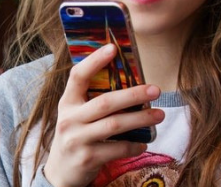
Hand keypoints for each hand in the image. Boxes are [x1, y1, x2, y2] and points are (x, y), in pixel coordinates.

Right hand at [42, 44, 165, 186]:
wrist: (60, 173)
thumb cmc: (75, 136)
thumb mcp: (76, 116)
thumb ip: (92, 100)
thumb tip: (129, 83)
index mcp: (67, 103)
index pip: (77, 77)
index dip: (94, 61)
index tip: (113, 48)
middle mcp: (70, 119)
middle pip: (104, 102)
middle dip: (133, 94)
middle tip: (155, 89)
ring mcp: (77, 140)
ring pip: (115, 125)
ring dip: (141, 119)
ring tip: (159, 115)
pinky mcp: (88, 158)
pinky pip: (117, 149)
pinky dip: (134, 146)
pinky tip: (143, 143)